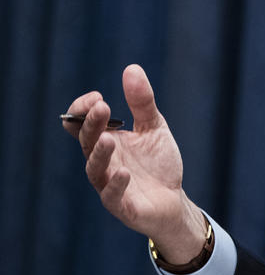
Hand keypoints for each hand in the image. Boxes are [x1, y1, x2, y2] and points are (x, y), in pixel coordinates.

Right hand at [63, 64, 204, 262]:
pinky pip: (112, 197)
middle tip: (102, 106)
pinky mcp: (123, 206)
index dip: (82, 110)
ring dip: (100, 153)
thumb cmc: (158, 164)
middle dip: (92, 124)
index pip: (80, 124)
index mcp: (105, 141)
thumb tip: (132, 68)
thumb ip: (142, 103)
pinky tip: (125, 172)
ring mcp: (109, 184)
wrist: (173, 200)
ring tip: (109, 138)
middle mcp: (102, 162)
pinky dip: (116, 185)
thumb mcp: (154, 128)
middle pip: (87, 141)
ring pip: (95, 169)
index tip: (99, 98)